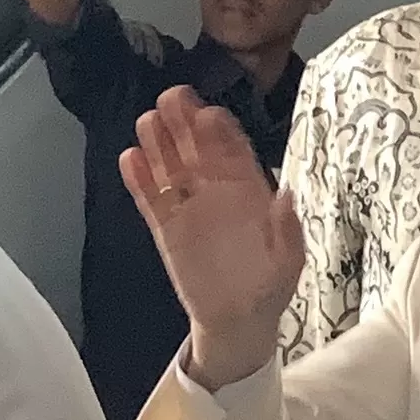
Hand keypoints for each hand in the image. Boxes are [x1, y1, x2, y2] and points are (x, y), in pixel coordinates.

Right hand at [125, 88, 302, 386]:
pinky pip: (152, 200)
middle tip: (172, 97)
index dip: (222, 132)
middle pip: (198, 149)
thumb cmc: (270, 287)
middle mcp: (217, 191)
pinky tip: (130, 159)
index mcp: (250, 191)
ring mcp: (189, 207)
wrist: (240, 322)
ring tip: (147, 119)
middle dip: (185, 122)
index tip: (210, 114)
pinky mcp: (166, 229)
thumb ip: (288, 229)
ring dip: (159, 143)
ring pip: (171, 167)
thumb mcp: (288, 261)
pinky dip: (140, 181)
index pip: (234, 152)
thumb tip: (286, 194)